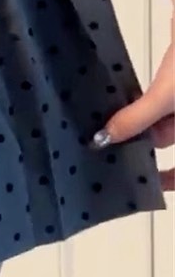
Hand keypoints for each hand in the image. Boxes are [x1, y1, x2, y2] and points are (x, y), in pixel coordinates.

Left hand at [91, 14, 174, 191]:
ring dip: (143, 124)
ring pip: (167, 120)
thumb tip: (107, 139)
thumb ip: (139, 118)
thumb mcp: (168, 93)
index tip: (149, 183)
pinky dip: (147, 106)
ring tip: (110, 128)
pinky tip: (123, 106)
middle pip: (173, 137)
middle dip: (147, 143)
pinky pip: (164, 102)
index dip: (172, 178)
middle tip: (114, 149)